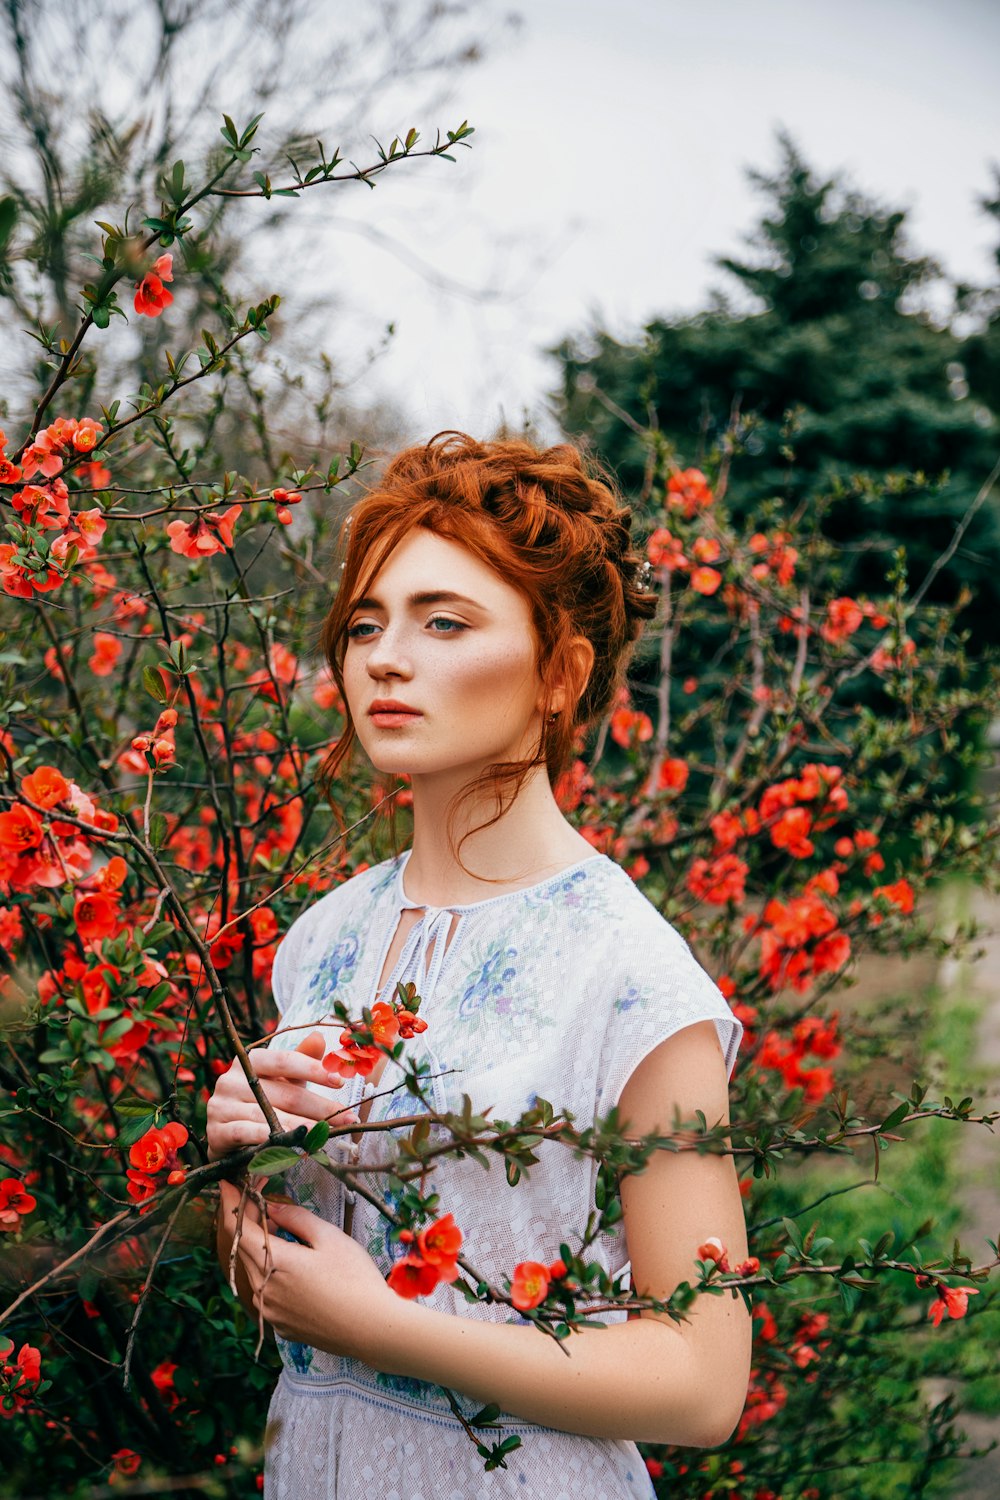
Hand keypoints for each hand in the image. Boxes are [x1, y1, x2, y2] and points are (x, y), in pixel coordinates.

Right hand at [206, 1030, 354, 1161]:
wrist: (226, 1137)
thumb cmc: (260, 1102)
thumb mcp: (282, 1080)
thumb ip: (300, 1059)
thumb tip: (319, 1038)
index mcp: (249, 1061)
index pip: (284, 1060)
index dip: (313, 1069)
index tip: (340, 1082)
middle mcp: (231, 1079)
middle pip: (284, 1093)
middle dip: (320, 1106)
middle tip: (347, 1118)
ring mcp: (221, 1105)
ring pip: (270, 1115)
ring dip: (302, 1127)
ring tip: (327, 1134)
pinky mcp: (216, 1132)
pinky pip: (249, 1134)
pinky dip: (273, 1138)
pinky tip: (294, 1145)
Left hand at [231, 1190, 396, 1359]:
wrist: (371, 1328)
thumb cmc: (354, 1279)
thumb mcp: (328, 1237)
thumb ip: (295, 1218)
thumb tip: (272, 1209)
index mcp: (273, 1263)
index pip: (238, 1228)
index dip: (230, 1203)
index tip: (226, 1184)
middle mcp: (263, 1290)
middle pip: (244, 1248)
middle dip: (249, 1221)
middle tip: (262, 1199)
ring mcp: (269, 1311)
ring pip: (254, 1270)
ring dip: (260, 1247)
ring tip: (279, 1229)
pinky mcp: (280, 1325)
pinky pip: (265, 1290)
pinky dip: (270, 1271)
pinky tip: (291, 1264)